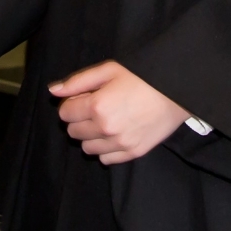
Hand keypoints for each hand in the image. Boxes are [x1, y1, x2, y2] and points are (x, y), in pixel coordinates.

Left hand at [49, 61, 188, 163]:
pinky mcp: (133, 153)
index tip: (84, 97)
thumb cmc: (142, 76)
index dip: (72, 104)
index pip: (65, 114)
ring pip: (87, 148)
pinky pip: (106, 159)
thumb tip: (53, 91)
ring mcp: (119, 144)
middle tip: (95, 108)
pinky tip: (115, 134)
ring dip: (91, 136)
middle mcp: (105, 129)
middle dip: (79, 120)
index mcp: (96, 106)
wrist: (177, 91)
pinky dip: (105, 149)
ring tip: (105, 121)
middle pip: (74, 132)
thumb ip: (78, 82)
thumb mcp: (108, 70)